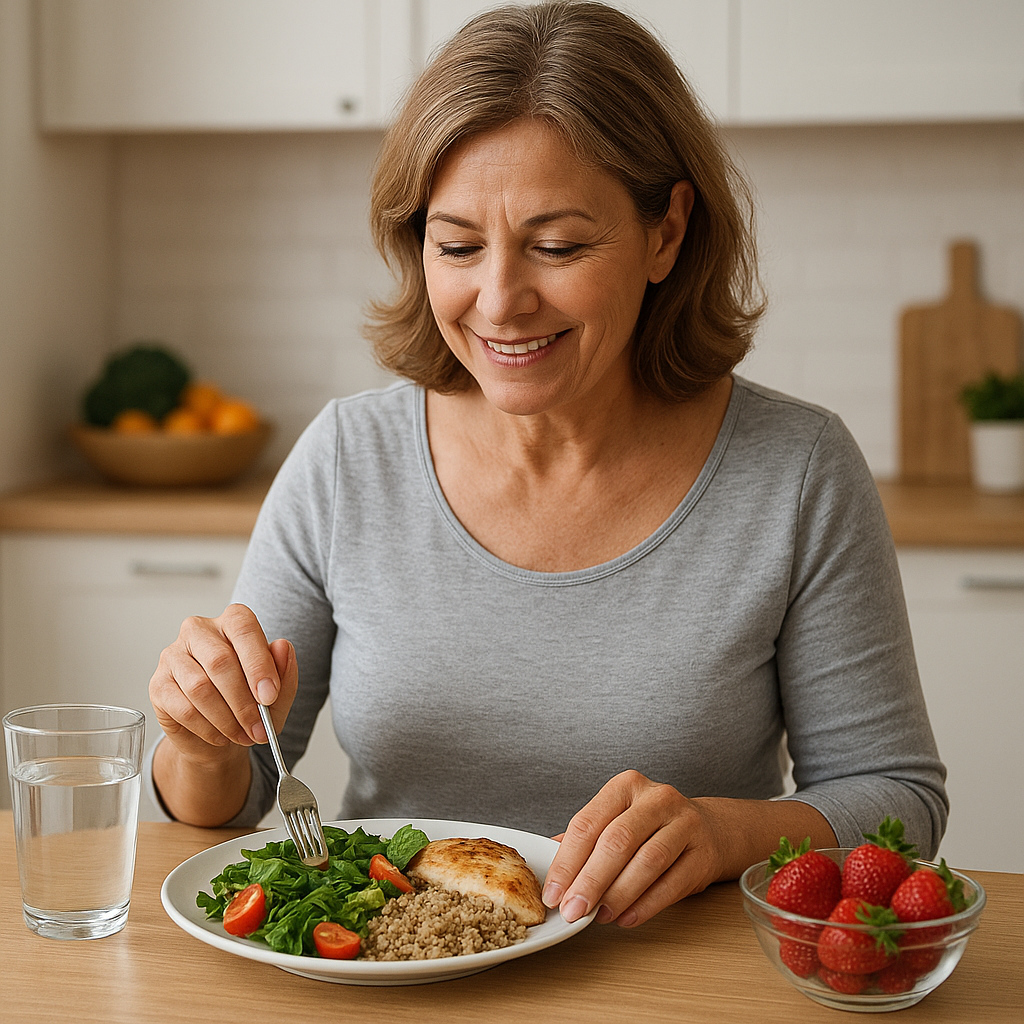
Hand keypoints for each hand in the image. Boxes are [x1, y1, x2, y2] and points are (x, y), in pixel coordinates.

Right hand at [149, 603, 297, 766]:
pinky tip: (221, 736)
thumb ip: (284, 670)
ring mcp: (173, 656)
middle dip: (243, 701)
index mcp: (232, 621)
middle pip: (220, 661)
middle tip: (258, 727)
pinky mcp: (158, 684)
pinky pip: (183, 708)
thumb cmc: (250, 702)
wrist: (220, 733)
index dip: (258, 663)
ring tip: (243, 735)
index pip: (243, 627)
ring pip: (200, 687)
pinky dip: (207, 728)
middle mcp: (199, 630)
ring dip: (226, 719)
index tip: (270, 696)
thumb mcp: (277, 692)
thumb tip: (284, 647)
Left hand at [542, 770, 722, 928]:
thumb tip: (549, 863)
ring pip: (647, 862)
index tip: (554, 893)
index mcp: (626, 786)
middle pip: (617, 841)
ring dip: (618, 895)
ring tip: (600, 916)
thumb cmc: (651, 826)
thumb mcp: (617, 818)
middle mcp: (656, 799)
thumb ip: (585, 837)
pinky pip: (672, 884)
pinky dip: (646, 906)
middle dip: (590, 881)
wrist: (709, 829)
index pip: (588, 823)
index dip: (567, 862)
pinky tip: (626, 918)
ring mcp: (685, 823)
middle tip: (573, 909)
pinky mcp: (704, 854)